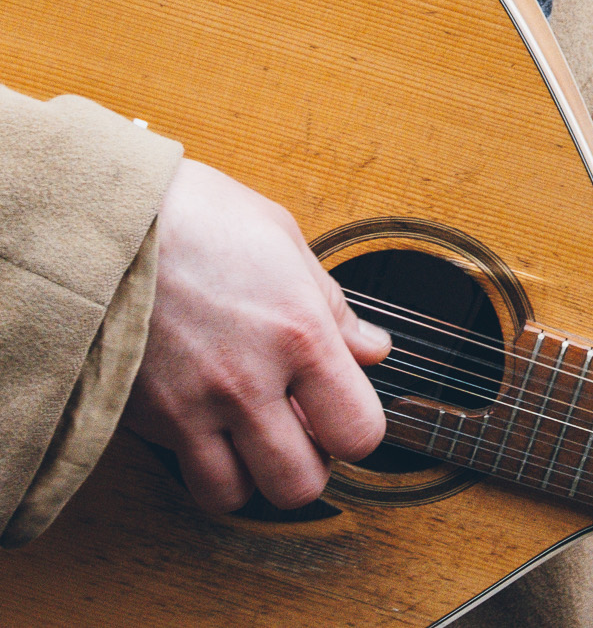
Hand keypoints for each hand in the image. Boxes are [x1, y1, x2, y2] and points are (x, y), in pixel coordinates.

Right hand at [123, 159, 390, 512]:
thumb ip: (334, 308)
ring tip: (253, 434)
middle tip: (301, 430)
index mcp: (299, 333)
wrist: (101, 215)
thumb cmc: (197, 214)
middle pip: (300, 485)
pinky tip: (208, 422)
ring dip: (252, 474)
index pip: (358, 433)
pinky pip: (182, 473)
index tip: (344, 412)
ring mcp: (190, 406)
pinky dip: (201, 462)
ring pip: (236, 496)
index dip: (358, 432)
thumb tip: (372, 351)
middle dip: (309, 466)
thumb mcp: (284, 242)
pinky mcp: (140, 417)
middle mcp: (248, 382)